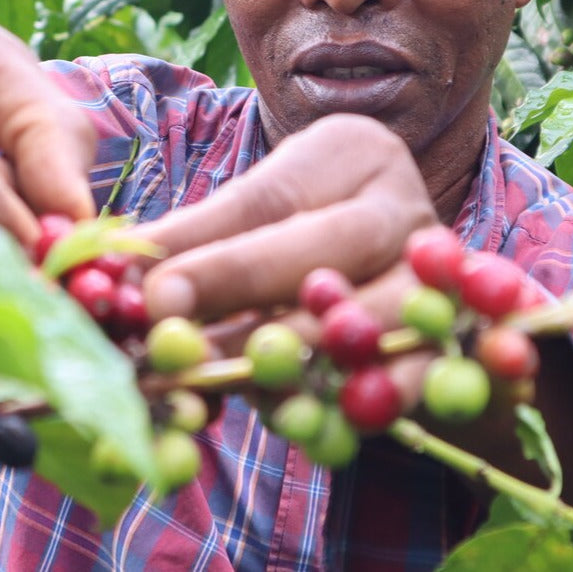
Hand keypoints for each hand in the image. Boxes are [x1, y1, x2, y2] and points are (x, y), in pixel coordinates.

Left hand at [136, 113, 437, 409]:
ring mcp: (439, 273)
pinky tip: (303, 421)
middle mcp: (402, 205)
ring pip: (379, 314)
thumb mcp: (254, 211)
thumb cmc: (305, 221)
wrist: (391, 251)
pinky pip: (417, 375)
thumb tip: (117, 277)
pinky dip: (360, 403)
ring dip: (302, 357)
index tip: (153, 293)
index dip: (212, 251)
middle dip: (249, 293)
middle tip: (180, 341)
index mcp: (351, 152)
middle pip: (332, 246)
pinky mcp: (455, 335)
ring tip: (232, 384)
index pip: (273, 198)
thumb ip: (194, 239)